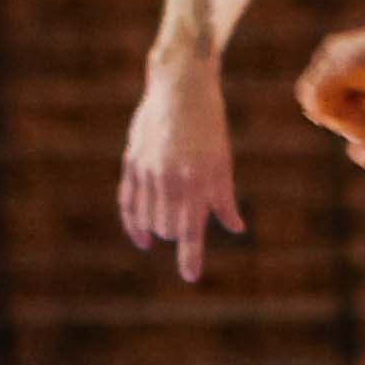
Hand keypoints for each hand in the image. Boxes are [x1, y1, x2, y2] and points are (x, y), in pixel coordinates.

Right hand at [118, 53, 241, 283]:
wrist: (180, 86)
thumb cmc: (210, 125)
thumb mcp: (223, 161)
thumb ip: (224, 198)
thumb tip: (236, 229)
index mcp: (197, 179)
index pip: (192, 230)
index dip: (191, 257)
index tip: (190, 277)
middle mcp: (170, 179)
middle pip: (169, 228)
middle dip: (180, 234)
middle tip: (188, 227)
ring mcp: (147, 171)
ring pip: (149, 219)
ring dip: (161, 228)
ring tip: (171, 224)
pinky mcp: (132, 162)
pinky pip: (128, 202)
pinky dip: (134, 223)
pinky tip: (143, 238)